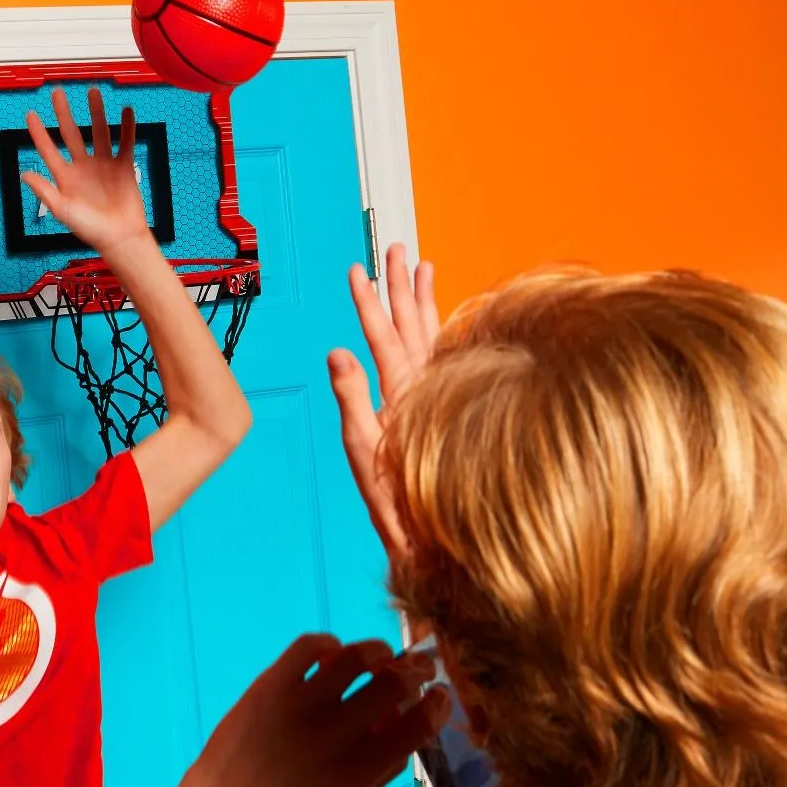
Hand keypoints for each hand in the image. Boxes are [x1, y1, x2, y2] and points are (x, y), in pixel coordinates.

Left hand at [21, 87, 149, 254]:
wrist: (120, 239)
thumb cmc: (91, 230)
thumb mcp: (62, 210)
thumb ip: (44, 191)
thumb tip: (24, 174)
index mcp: (66, 178)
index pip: (48, 150)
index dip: (38, 132)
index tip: (30, 114)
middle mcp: (83, 168)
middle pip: (71, 134)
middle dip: (64, 113)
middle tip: (58, 93)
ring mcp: (103, 166)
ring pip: (98, 132)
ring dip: (96, 112)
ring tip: (93, 93)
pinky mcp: (123, 168)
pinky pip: (125, 143)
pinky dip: (127, 128)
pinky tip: (125, 112)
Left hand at [132, 634, 447, 786]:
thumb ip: (384, 768)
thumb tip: (409, 722)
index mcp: (358, 770)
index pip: (416, 727)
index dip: (437, 704)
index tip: (438, 694)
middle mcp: (333, 736)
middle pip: (392, 685)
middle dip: (414, 669)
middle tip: (416, 666)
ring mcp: (299, 707)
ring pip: (354, 657)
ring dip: (377, 649)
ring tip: (380, 654)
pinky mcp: (270, 686)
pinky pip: (309, 646)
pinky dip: (328, 642)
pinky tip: (332, 654)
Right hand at [328, 244, 439, 560]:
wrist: (434, 537)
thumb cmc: (399, 502)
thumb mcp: (364, 450)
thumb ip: (352, 397)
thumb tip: (341, 351)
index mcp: (402, 395)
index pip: (384, 336)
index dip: (370, 302)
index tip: (360, 269)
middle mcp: (425, 391)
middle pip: (413, 326)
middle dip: (401, 287)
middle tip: (396, 248)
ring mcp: (438, 399)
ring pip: (433, 338)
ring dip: (424, 302)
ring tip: (422, 268)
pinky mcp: (446, 410)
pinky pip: (445, 359)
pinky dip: (439, 333)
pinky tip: (440, 324)